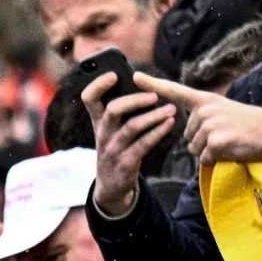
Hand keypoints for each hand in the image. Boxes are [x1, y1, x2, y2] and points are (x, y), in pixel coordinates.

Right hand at [84, 70, 180, 217]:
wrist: (111, 185)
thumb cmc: (116, 148)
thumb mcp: (110, 130)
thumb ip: (120, 109)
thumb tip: (141, 84)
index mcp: (98, 121)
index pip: (89, 98)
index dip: (98, 84)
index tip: (114, 75)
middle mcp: (103, 133)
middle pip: (113, 109)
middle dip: (135, 99)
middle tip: (155, 95)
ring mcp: (113, 149)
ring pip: (132, 127)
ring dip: (154, 116)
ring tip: (172, 109)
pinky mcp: (126, 163)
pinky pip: (143, 144)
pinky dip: (158, 132)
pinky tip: (169, 123)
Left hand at [138, 73, 261, 168]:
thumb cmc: (248, 126)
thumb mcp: (224, 114)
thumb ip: (203, 119)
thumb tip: (189, 139)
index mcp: (206, 100)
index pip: (175, 91)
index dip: (153, 84)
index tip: (135, 76)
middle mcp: (205, 109)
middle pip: (187, 138)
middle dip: (203, 143)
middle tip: (226, 135)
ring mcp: (210, 124)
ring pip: (194, 150)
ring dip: (210, 152)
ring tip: (229, 141)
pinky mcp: (215, 141)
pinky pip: (204, 159)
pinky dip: (217, 160)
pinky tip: (232, 149)